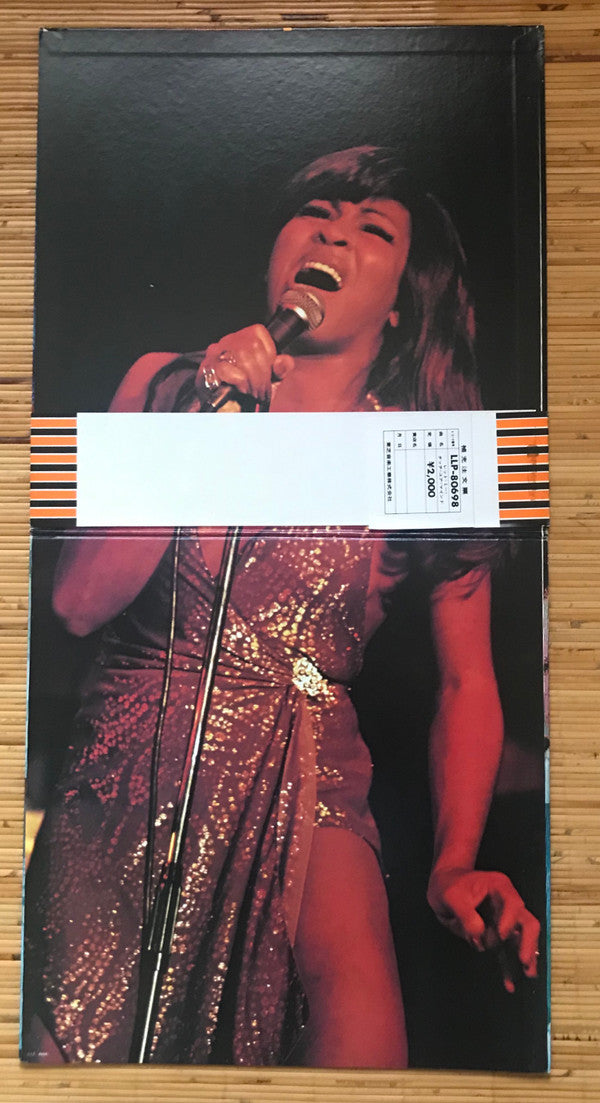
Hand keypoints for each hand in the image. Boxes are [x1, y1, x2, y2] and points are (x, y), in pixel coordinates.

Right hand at [197, 325, 293, 406]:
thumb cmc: (250, 390)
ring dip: (252, 380)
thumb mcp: (272, 378)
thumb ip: (282, 368)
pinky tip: (241, 391)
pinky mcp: (206, 368)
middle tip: (263, 392)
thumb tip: (282, 362)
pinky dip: (239, 382)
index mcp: (246, 336)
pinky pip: (226, 369)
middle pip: (252, 346)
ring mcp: (215, 353)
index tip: (268, 374)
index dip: (268, 356)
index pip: (259, 334)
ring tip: (253, 393)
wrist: (228, 411)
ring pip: (241, 355)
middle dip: (262, 374)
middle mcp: (229, 340)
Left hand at [427, 868, 540, 991]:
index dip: (509, 920)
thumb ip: (466, 916)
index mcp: (499, 888)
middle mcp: (507, 904)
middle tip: (523, 960)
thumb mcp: (452, 896)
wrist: (443, 885)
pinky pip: (505, 951)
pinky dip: (508, 967)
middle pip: (527, 922)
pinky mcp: (496, 934)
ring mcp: (504, 920)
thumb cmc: (448, 885)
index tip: (500, 935)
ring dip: (525, 958)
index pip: (513, 904)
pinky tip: (509, 983)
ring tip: (527, 975)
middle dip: (528, 943)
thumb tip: (479, 936)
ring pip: (521, 940)